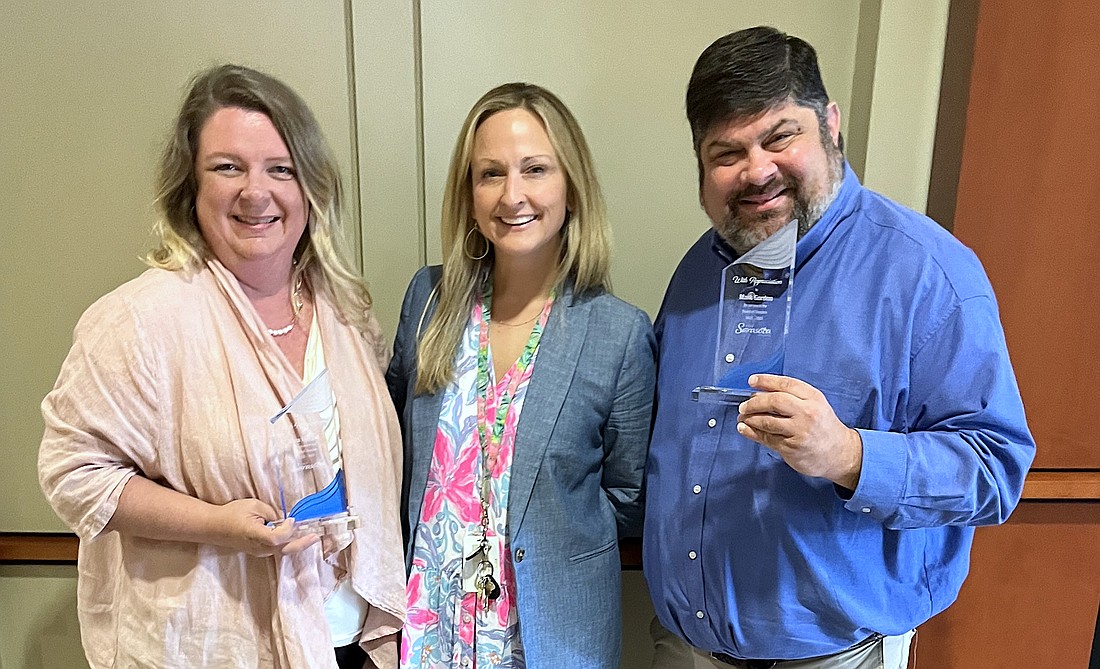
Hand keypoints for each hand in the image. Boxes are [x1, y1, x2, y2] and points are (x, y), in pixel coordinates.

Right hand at [211, 499, 319, 556]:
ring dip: (297, 543)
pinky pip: (278, 549)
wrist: (214, 527)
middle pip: (284, 549)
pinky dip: (289, 543)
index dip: (287, 530)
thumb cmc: (232, 514)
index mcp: (254, 535)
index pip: (276, 538)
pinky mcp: (259, 551)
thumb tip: (284, 519)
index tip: (291, 519)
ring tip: (311, 536)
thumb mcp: (253, 506)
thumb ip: (271, 512)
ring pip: (282, 550)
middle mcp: (258, 547)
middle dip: (302, 543)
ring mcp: (259, 552)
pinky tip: (297, 536)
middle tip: (316, 537)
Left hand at [735, 374, 862, 489]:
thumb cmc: (823, 427)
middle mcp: (807, 413)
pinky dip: (752, 432)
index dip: (765, 381)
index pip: (785, 384)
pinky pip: (767, 438)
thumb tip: (760, 392)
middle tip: (744, 405)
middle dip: (754, 402)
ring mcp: (799, 431)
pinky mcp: (792, 448)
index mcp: (813, 398)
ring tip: (742, 417)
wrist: (840, 453)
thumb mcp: (815, 404)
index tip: (752, 381)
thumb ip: (792, 397)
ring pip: (767, 421)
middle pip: (774, 401)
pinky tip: (745, 428)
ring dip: (750, 418)